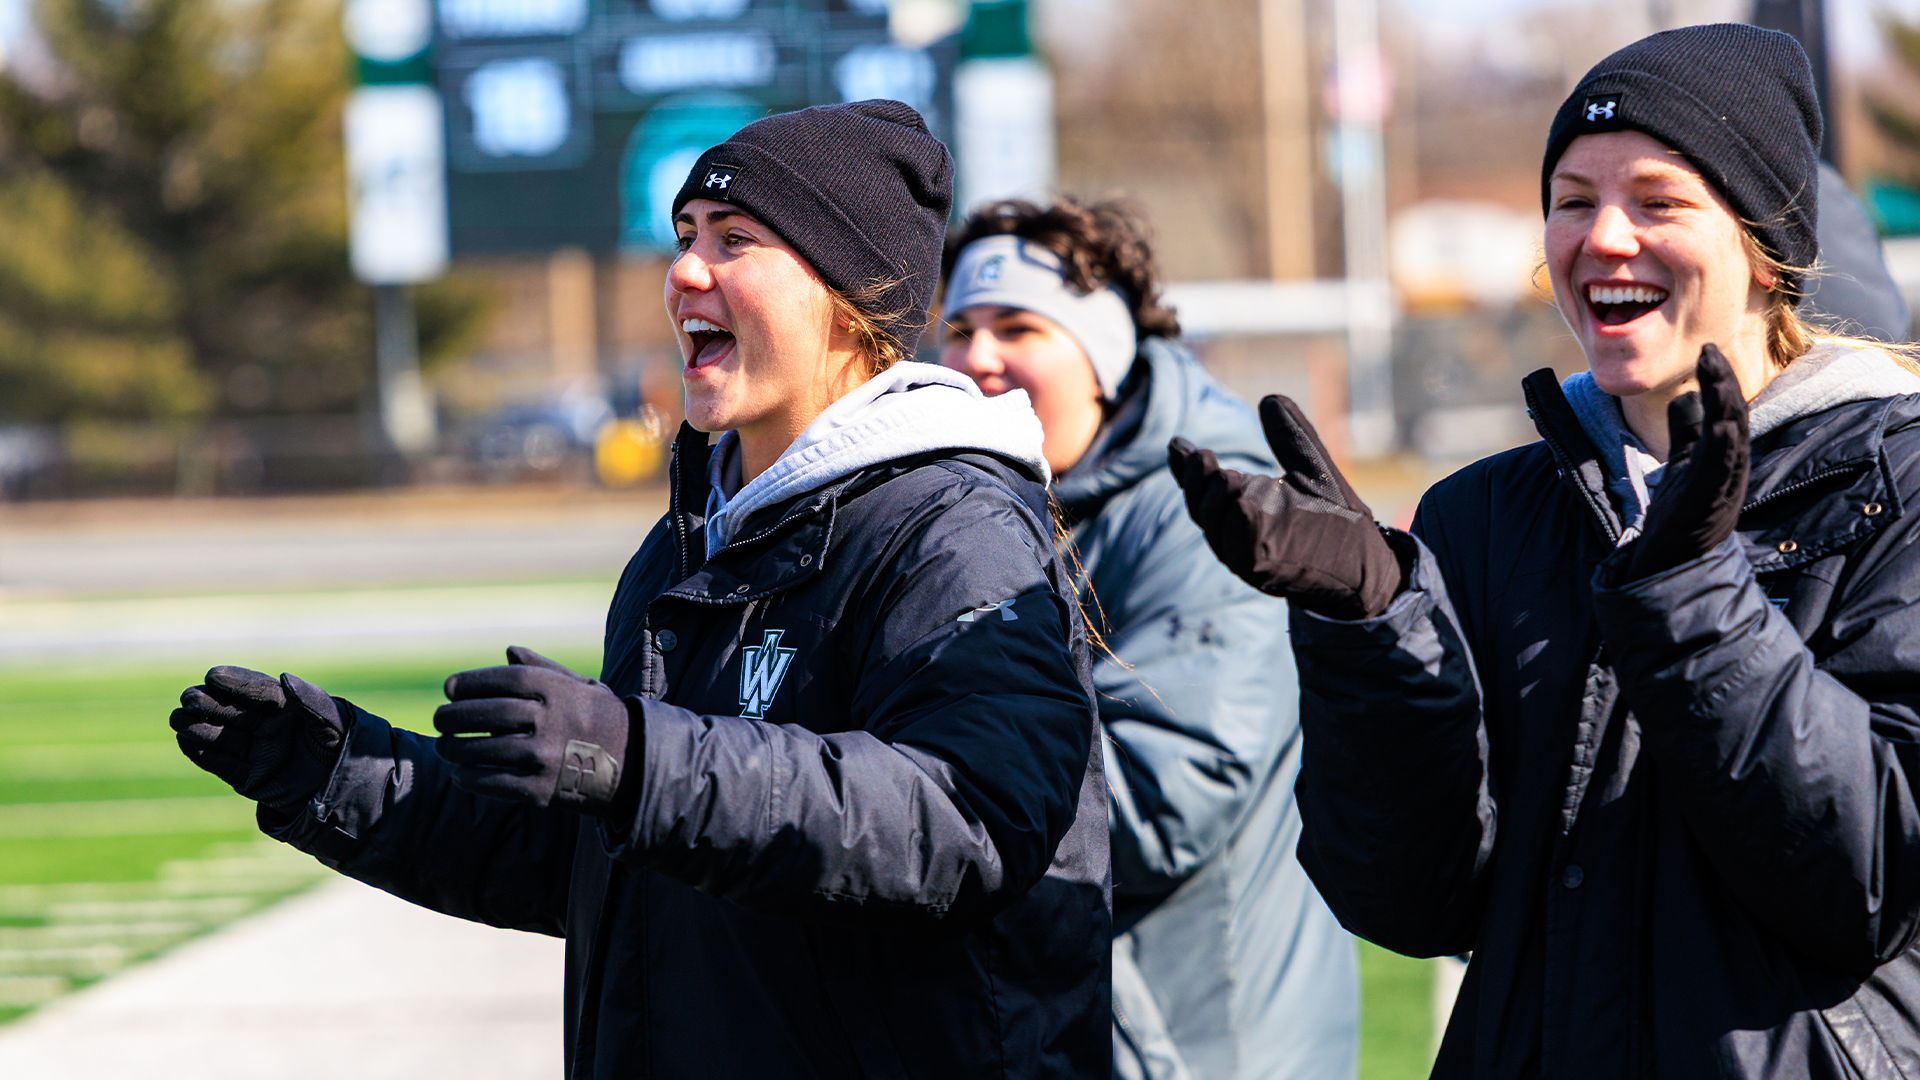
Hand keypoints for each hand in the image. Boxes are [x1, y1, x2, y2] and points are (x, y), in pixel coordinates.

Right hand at [170, 667, 350, 811]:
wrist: (346, 792)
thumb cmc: (344, 750)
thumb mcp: (333, 723)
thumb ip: (311, 701)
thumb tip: (283, 677)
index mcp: (288, 709)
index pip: (257, 692)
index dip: (236, 683)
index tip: (213, 675)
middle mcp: (268, 728)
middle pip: (233, 712)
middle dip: (210, 704)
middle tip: (188, 697)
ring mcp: (258, 753)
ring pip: (223, 737)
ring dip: (199, 728)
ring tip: (178, 718)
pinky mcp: (250, 779)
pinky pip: (223, 765)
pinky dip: (203, 754)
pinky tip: (184, 741)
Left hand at [433, 647, 632, 814]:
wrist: (636, 766)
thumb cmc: (601, 719)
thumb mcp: (581, 686)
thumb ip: (543, 668)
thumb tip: (508, 652)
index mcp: (558, 691)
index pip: (504, 679)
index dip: (472, 682)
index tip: (450, 688)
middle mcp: (551, 721)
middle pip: (488, 714)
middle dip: (454, 716)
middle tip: (439, 719)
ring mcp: (546, 757)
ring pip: (485, 751)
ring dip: (456, 749)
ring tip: (445, 747)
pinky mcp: (542, 790)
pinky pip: (495, 784)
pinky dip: (471, 779)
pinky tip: (461, 774)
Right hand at [1169, 395, 1403, 619]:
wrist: (1367, 563)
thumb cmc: (1336, 520)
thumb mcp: (1311, 469)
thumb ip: (1291, 437)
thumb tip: (1270, 398)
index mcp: (1238, 510)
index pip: (1201, 488)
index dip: (1184, 468)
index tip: (1177, 443)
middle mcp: (1234, 535)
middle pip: (1200, 508)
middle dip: (1196, 482)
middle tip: (1203, 456)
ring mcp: (1247, 555)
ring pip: (1216, 529)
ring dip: (1216, 503)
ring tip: (1227, 476)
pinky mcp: (1267, 571)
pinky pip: (1244, 550)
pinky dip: (1241, 528)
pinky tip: (1245, 505)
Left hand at [1626, 343, 1750, 579]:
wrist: (1668, 562)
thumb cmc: (1681, 513)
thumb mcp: (1683, 463)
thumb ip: (1687, 432)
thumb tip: (1687, 395)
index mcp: (1724, 456)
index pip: (1728, 410)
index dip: (1720, 379)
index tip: (1706, 350)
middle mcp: (1730, 468)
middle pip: (1734, 417)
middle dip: (1724, 383)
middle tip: (1709, 351)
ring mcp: (1723, 487)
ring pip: (1732, 439)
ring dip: (1725, 406)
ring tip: (1715, 375)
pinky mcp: (1709, 505)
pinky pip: (1721, 473)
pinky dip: (1722, 448)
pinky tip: (1719, 427)